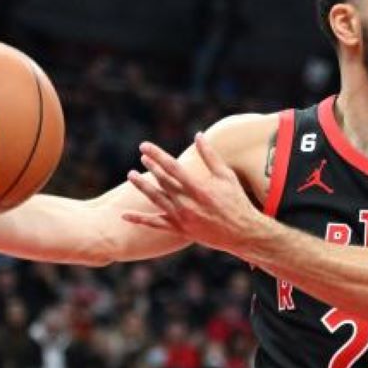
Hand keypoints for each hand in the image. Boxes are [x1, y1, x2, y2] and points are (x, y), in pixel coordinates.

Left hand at [122, 133, 263, 252]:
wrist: (242, 233)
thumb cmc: (236, 201)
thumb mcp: (226, 176)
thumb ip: (210, 156)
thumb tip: (198, 135)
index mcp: (198, 188)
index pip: (172, 167)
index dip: (156, 155)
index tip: (144, 146)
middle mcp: (187, 203)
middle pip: (163, 181)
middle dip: (151, 167)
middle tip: (141, 156)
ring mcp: (182, 217)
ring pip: (156, 200)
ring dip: (142, 187)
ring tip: (130, 175)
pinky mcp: (180, 230)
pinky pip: (156, 224)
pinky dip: (140, 220)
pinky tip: (125, 215)